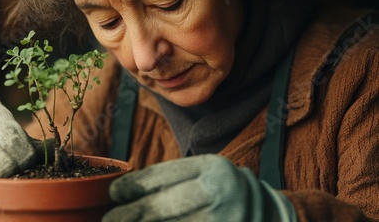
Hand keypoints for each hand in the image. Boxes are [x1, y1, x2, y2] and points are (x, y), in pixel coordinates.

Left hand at [103, 154, 296, 221]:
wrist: (274, 216)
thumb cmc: (227, 193)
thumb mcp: (207, 175)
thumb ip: (176, 180)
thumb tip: (129, 190)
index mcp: (212, 168)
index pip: (164, 175)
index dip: (134, 185)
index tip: (114, 193)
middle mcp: (220, 191)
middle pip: (162, 206)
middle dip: (130, 214)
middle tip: (108, 219)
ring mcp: (224, 219)